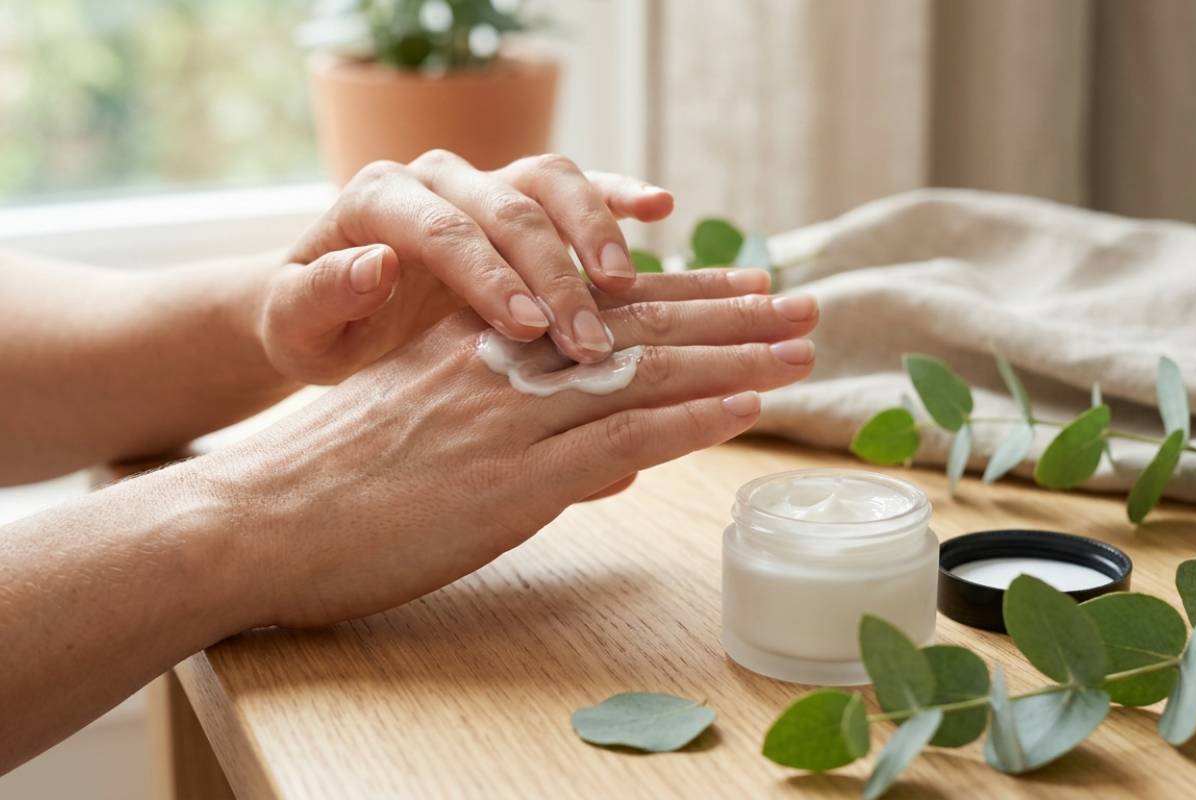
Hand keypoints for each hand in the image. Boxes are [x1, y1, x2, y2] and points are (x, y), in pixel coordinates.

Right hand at [208, 270, 817, 626]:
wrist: (262, 517)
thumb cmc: (335, 479)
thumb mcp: (425, 424)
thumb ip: (515, 425)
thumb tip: (615, 458)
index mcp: (482, 343)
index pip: (601, 309)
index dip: (682, 294)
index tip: (743, 284)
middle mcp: (506, 364)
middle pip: (638, 328)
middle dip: (730, 314)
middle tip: (799, 304)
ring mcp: (513, 419)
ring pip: (644, 374)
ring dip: (733, 357)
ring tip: (800, 346)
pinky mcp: (512, 479)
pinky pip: (620, 436)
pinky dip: (690, 417)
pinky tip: (745, 403)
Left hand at [259, 151, 673, 383]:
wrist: (331, 310)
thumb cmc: (315, 325)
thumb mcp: (297, 323)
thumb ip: (325, 293)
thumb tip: (376, 263)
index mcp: (379, 199)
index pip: (444, 228)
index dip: (490, 276)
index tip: (528, 330)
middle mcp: (436, 177)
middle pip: (507, 207)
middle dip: (552, 272)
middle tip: (586, 340)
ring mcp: (483, 183)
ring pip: (549, 182)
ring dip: (593, 231)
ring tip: (625, 287)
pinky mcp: (520, 201)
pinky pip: (575, 186)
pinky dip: (617, 193)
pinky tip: (659, 208)